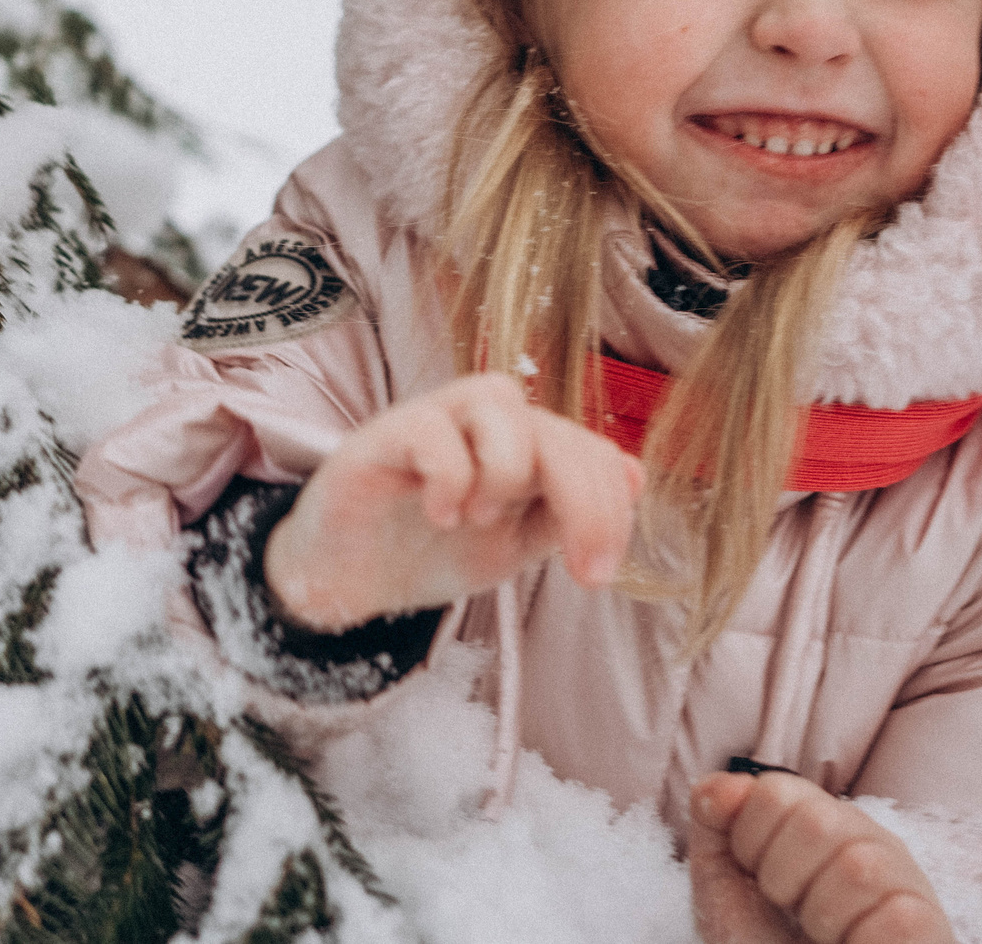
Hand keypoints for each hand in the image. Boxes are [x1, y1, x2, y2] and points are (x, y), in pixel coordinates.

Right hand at [262, 374, 643, 630]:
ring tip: (478, 520)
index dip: (608, 507)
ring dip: (506, 472)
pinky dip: (449, 477)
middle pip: (555, 428)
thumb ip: (567, 513)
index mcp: (523, 446)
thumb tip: (634, 476)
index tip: (598, 574)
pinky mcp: (383, 434)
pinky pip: (431, 429)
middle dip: (583, 501)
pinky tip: (440, 516)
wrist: (347, 580)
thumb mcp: (514, 544)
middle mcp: (483, 422)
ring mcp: (433, 420)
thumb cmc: (429, 551)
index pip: (588, 449)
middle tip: (580, 570)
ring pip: (499, 402)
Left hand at [688, 771, 955, 943]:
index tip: (763, 884)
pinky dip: (860, 941)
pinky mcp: (928, 926)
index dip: (750, 844)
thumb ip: (716, 823)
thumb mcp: (728, 886)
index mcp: (822, 820)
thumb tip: (726, 782)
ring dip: (822, 917)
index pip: (774, 791)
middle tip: (795, 914)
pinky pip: (895, 918)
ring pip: (857, 868)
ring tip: (827, 936)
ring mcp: (906, 880)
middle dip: (783, 880)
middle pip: (814, 821)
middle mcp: (870, 839)